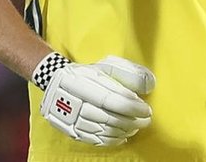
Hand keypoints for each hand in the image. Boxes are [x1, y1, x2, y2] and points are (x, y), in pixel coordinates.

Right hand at [33, 52, 153, 145]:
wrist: (56, 83)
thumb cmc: (88, 73)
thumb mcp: (108, 65)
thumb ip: (129, 73)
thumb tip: (149, 86)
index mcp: (85, 80)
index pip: (112, 98)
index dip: (132, 107)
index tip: (146, 109)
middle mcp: (75, 100)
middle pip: (109, 117)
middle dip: (132, 121)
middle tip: (146, 120)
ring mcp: (70, 117)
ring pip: (103, 130)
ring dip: (124, 131)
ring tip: (136, 127)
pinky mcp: (70, 130)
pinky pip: (93, 139)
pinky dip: (112, 140)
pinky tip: (123, 136)